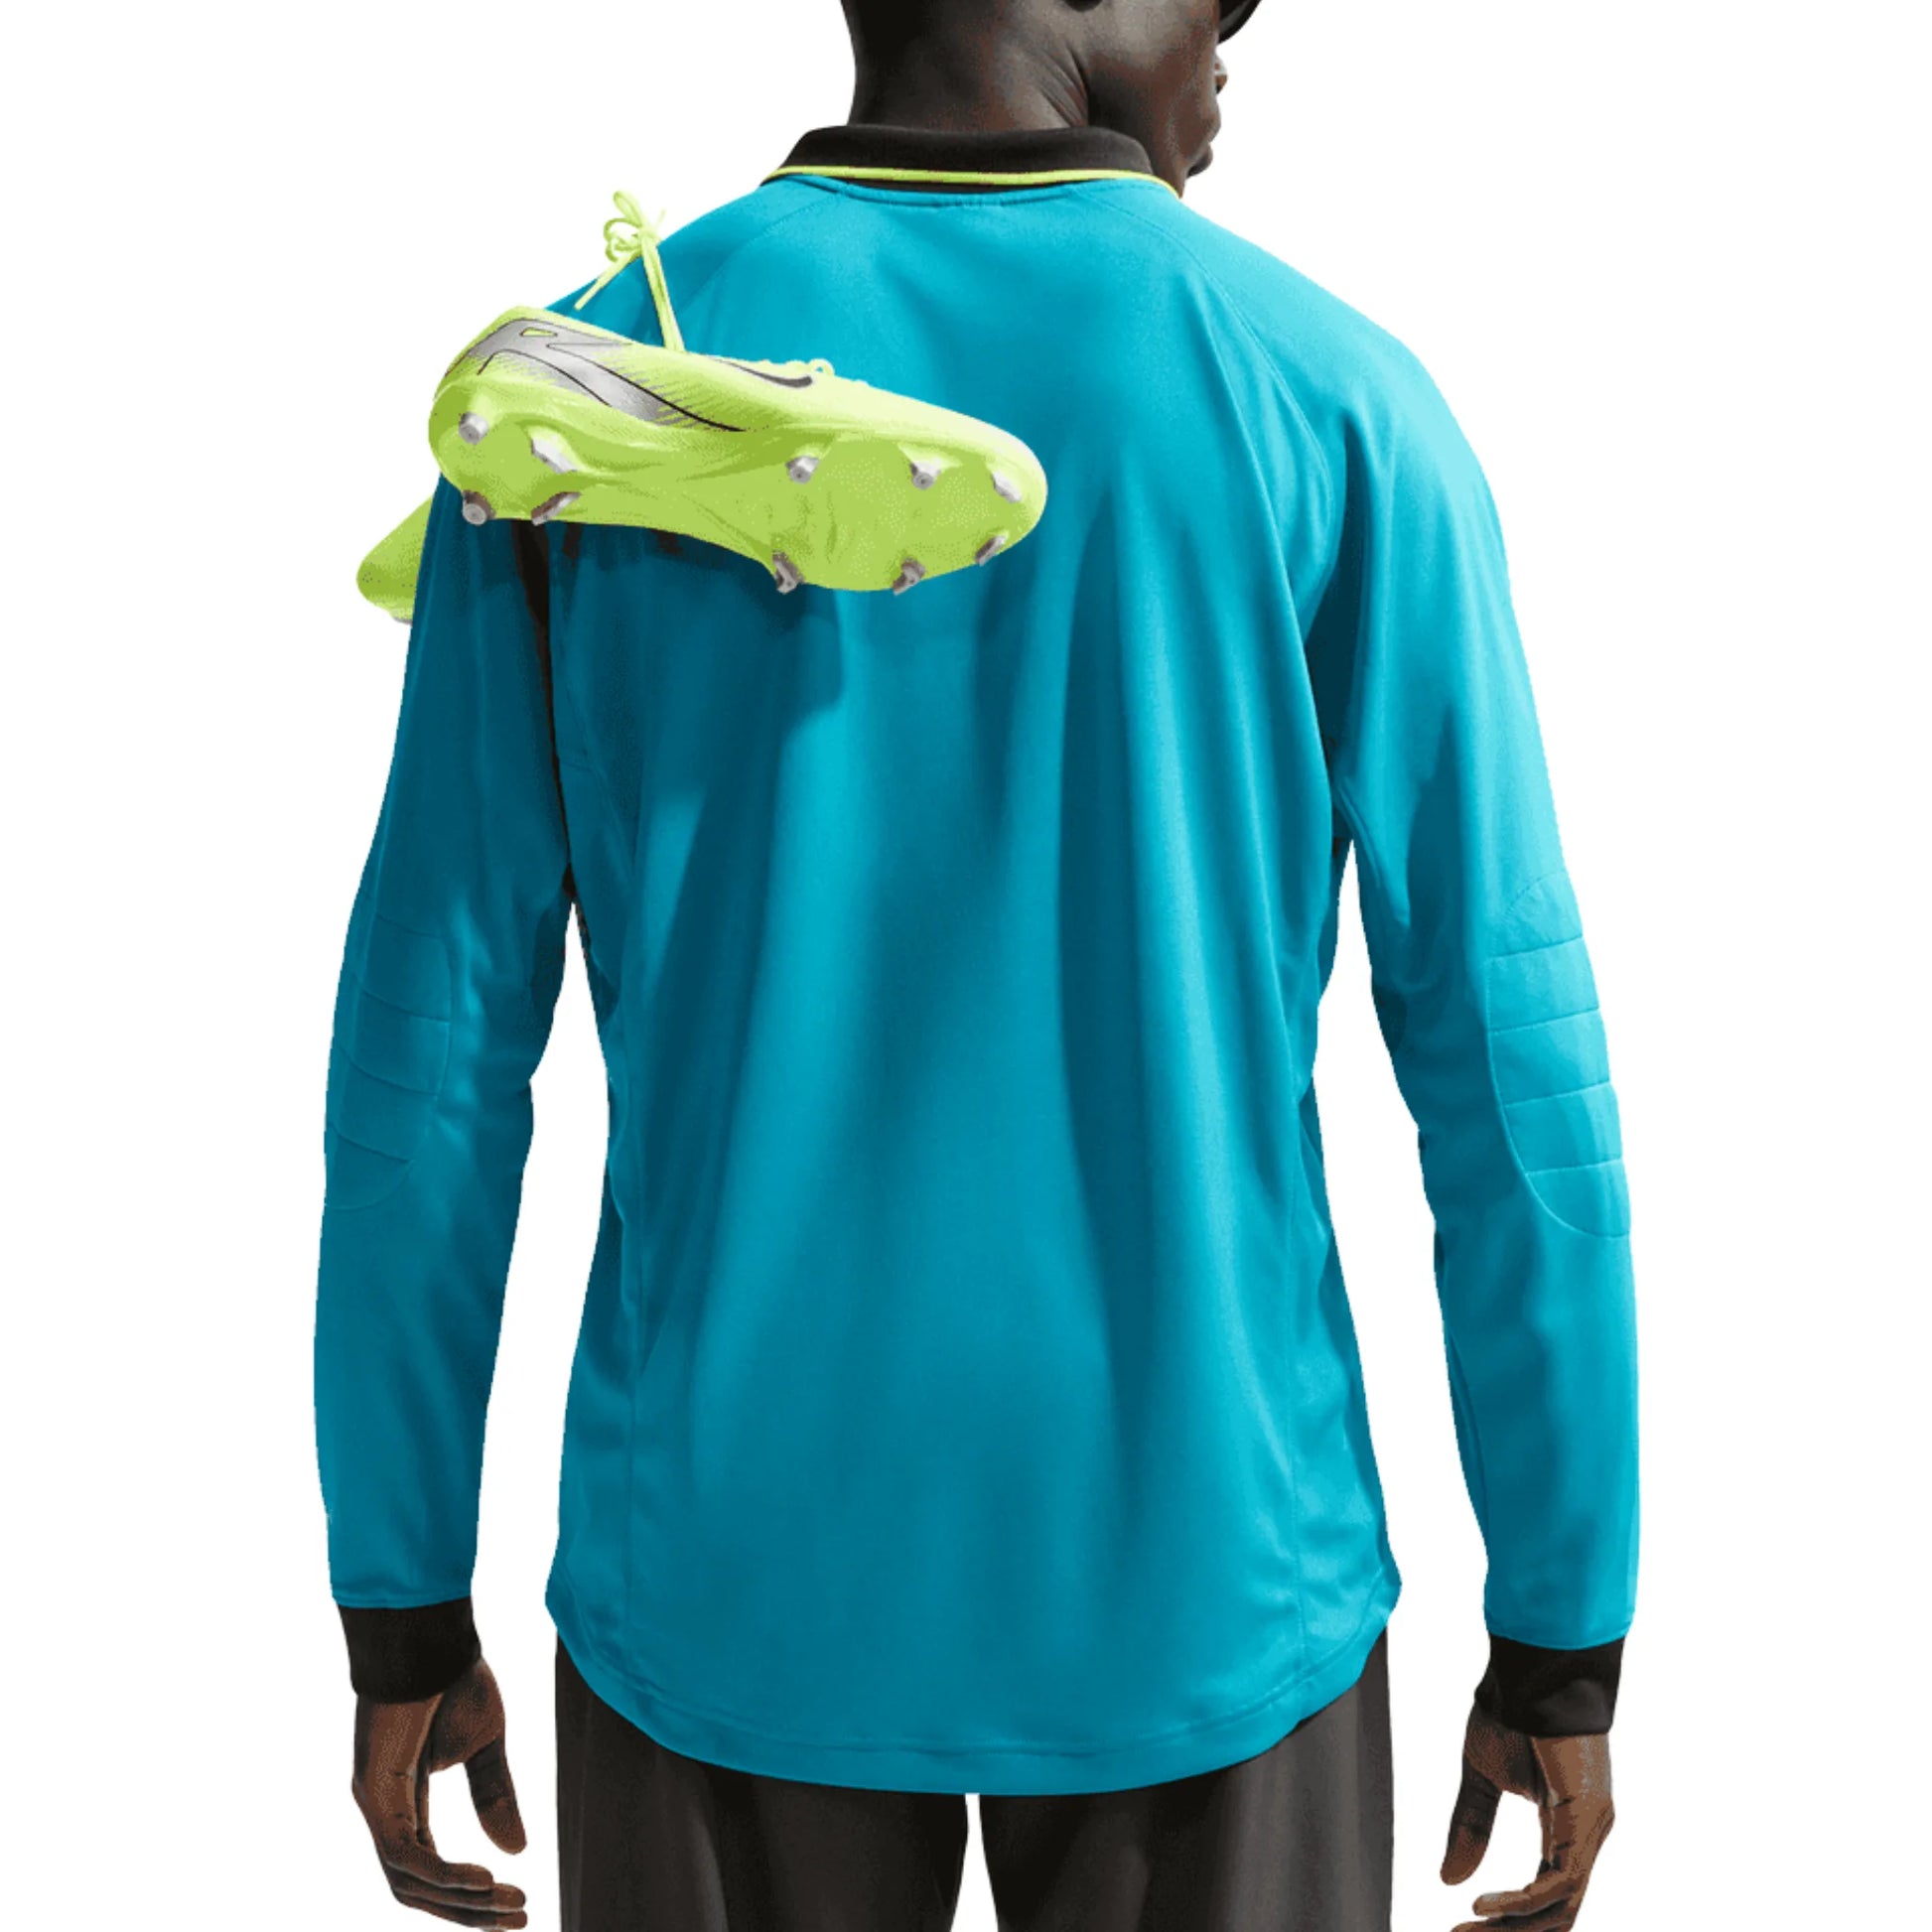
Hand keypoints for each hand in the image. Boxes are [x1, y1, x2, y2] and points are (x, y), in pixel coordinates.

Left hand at [351, 1655, 528, 1926]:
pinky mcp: (375, 1795)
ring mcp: (376, 1806)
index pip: (429, 1868)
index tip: (518, 1904)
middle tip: (519, 1920)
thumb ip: (495, 1796)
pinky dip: (443, 1876)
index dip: (470, 1895)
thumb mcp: (487, 1745)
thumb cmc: (455, 1678)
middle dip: (469, 1912)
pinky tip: (483, 1881)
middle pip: (418, 1888)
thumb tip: (517, 1853)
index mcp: (407, 1800)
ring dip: (461, 1902)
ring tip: (509, 1903)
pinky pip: (405, 1856)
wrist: (432, 1637)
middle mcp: (386, 1811)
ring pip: (409, 1883)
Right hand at [1440, 1701, 1613, 1929]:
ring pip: (1561, 1908)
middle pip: (1556, 1913)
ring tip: (1467, 1931)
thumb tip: (1449, 1882)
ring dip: (1513, 1927)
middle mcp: (1584, 1836)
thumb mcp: (1480, 1776)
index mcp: (1566, 1828)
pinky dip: (1521, 1902)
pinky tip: (1483, 1905)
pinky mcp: (1587, 1818)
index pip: (1547, 1895)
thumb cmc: (1510, 1711)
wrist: (1528, 1670)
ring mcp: (1590, 1830)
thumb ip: (1471, 1827)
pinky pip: (1559, 1882)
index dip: (1509, 1919)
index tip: (1462, 1929)